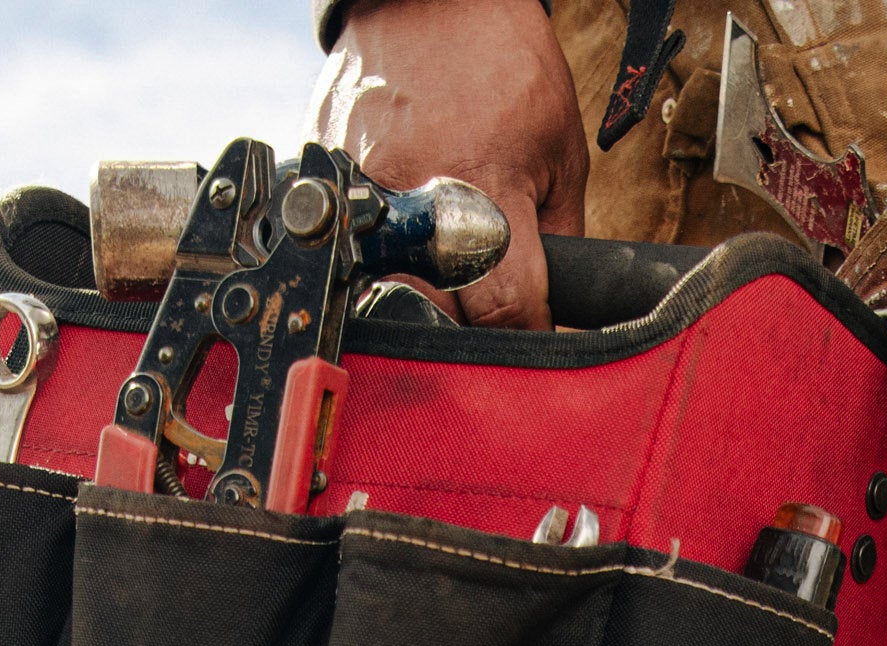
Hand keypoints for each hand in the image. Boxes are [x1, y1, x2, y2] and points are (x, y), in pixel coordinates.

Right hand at [312, 0, 585, 330]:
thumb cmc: (506, 67)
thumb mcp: (562, 158)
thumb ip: (559, 240)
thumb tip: (552, 310)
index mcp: (485, 190)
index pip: (504, 312)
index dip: (525, 335)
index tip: (531, 337)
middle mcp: (414, 191)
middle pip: (439, 312)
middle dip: (469, 321)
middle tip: (486, 298)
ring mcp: (362, 177)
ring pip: (388, 285)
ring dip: (421, 289)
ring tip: (444, 259)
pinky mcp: (325, 160)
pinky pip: (351, 234)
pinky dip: (381, 241)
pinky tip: (404, 216)